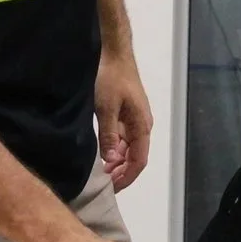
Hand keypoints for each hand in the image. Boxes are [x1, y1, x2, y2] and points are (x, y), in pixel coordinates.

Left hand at [95, 51, 153, 189]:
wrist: (112, 52)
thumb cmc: (110, 78)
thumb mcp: (106, 107)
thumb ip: (109, 135)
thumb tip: (112, 160)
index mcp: (142, 125)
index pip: (139, 161)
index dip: (126, 177)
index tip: (111, 189)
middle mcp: (141, 125)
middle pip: (135, 157)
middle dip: (120, 173)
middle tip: (101, 184)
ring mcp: (133, 120)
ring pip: (127, 149)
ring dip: (116, 162)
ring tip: (99, 174)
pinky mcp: (124, 114)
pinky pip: (121, 139)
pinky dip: (113, 150)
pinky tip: (101, 155)